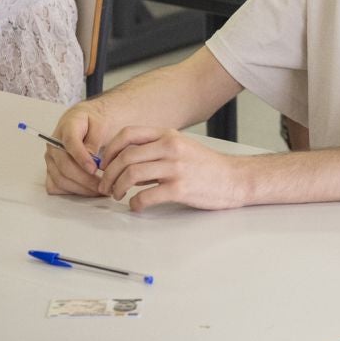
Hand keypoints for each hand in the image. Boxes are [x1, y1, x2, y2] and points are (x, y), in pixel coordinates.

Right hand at [43, 102, 113, 196]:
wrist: (83, 121)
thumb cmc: (93, 122)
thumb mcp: (100, 124)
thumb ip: (95, 139)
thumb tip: (91, 156)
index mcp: (67, 127)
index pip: (70, 143)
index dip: (81, 158)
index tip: (94, 169)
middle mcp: (54, 144)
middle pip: (64, 166)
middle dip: (84, 179)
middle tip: (103, 185)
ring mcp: (51, 159)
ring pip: (60, 179)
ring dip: (80, 188)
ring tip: (99, 191)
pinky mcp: (51, 170)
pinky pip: (56, 186)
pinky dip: (71, 191)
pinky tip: (87, 191)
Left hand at [96, 125, 244, 210]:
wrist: (235, 179)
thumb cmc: (206, 166)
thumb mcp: (180, 147)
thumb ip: (155, 151)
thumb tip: (125, 162)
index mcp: (168, 135)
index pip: (127, 134)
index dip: (110, 150)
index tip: (104, 164)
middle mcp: (171, 147)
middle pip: (125, 156)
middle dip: (109, 174)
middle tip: (106, 186)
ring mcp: (176, 167)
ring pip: (131, 174)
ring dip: (117, 188)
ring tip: (118, 195)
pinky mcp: (181, 188)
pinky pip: (146, 196)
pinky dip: (135, 203)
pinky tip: (136, 206)